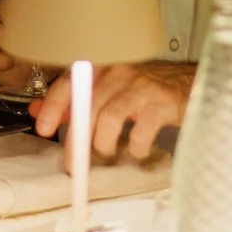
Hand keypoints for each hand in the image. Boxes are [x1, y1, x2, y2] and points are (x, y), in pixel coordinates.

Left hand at [35, 62, 198, 159]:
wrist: (191, 84)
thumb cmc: (147, 89)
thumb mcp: (109, 90)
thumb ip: (76, 101)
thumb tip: (41, 111)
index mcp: (103, 67)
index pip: (70, 82)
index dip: (54, 105)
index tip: (44, 128)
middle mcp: (120, 71)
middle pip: (88, 106)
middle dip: (77, 141)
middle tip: (75, 164)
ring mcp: (142, 86)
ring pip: (110, 117)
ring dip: (104, 143)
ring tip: (107, 152)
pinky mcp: (163, 102)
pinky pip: (141, 129)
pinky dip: (135, 146)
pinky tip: (137, 149)